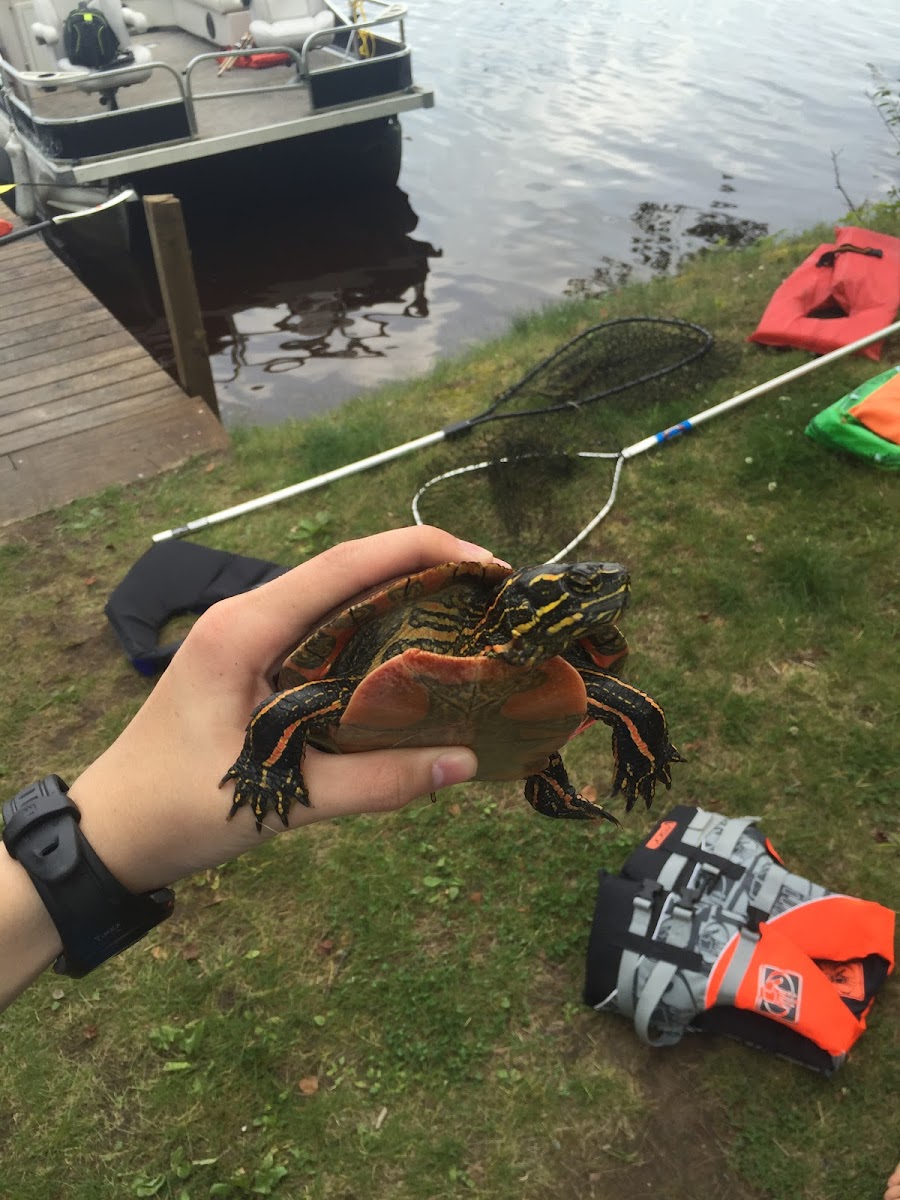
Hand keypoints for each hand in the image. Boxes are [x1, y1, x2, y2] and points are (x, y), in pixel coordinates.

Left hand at [69, 526, 500, 893]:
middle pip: (347, 571)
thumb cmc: (177, 811)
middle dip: (421, 570)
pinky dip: (374, 632)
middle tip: (490, 596)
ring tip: (467, 618)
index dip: (418, 551)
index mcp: (244, 629)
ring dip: (400, 599)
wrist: (107, 833)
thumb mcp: (280, 799)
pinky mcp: (253, 664)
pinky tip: (413, 657)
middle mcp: (246, 617)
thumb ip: (374, 783)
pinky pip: (324, 632)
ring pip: (337, 599)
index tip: (483, 563)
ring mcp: (247, 637)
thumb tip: (465, 763)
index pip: (343, 565)